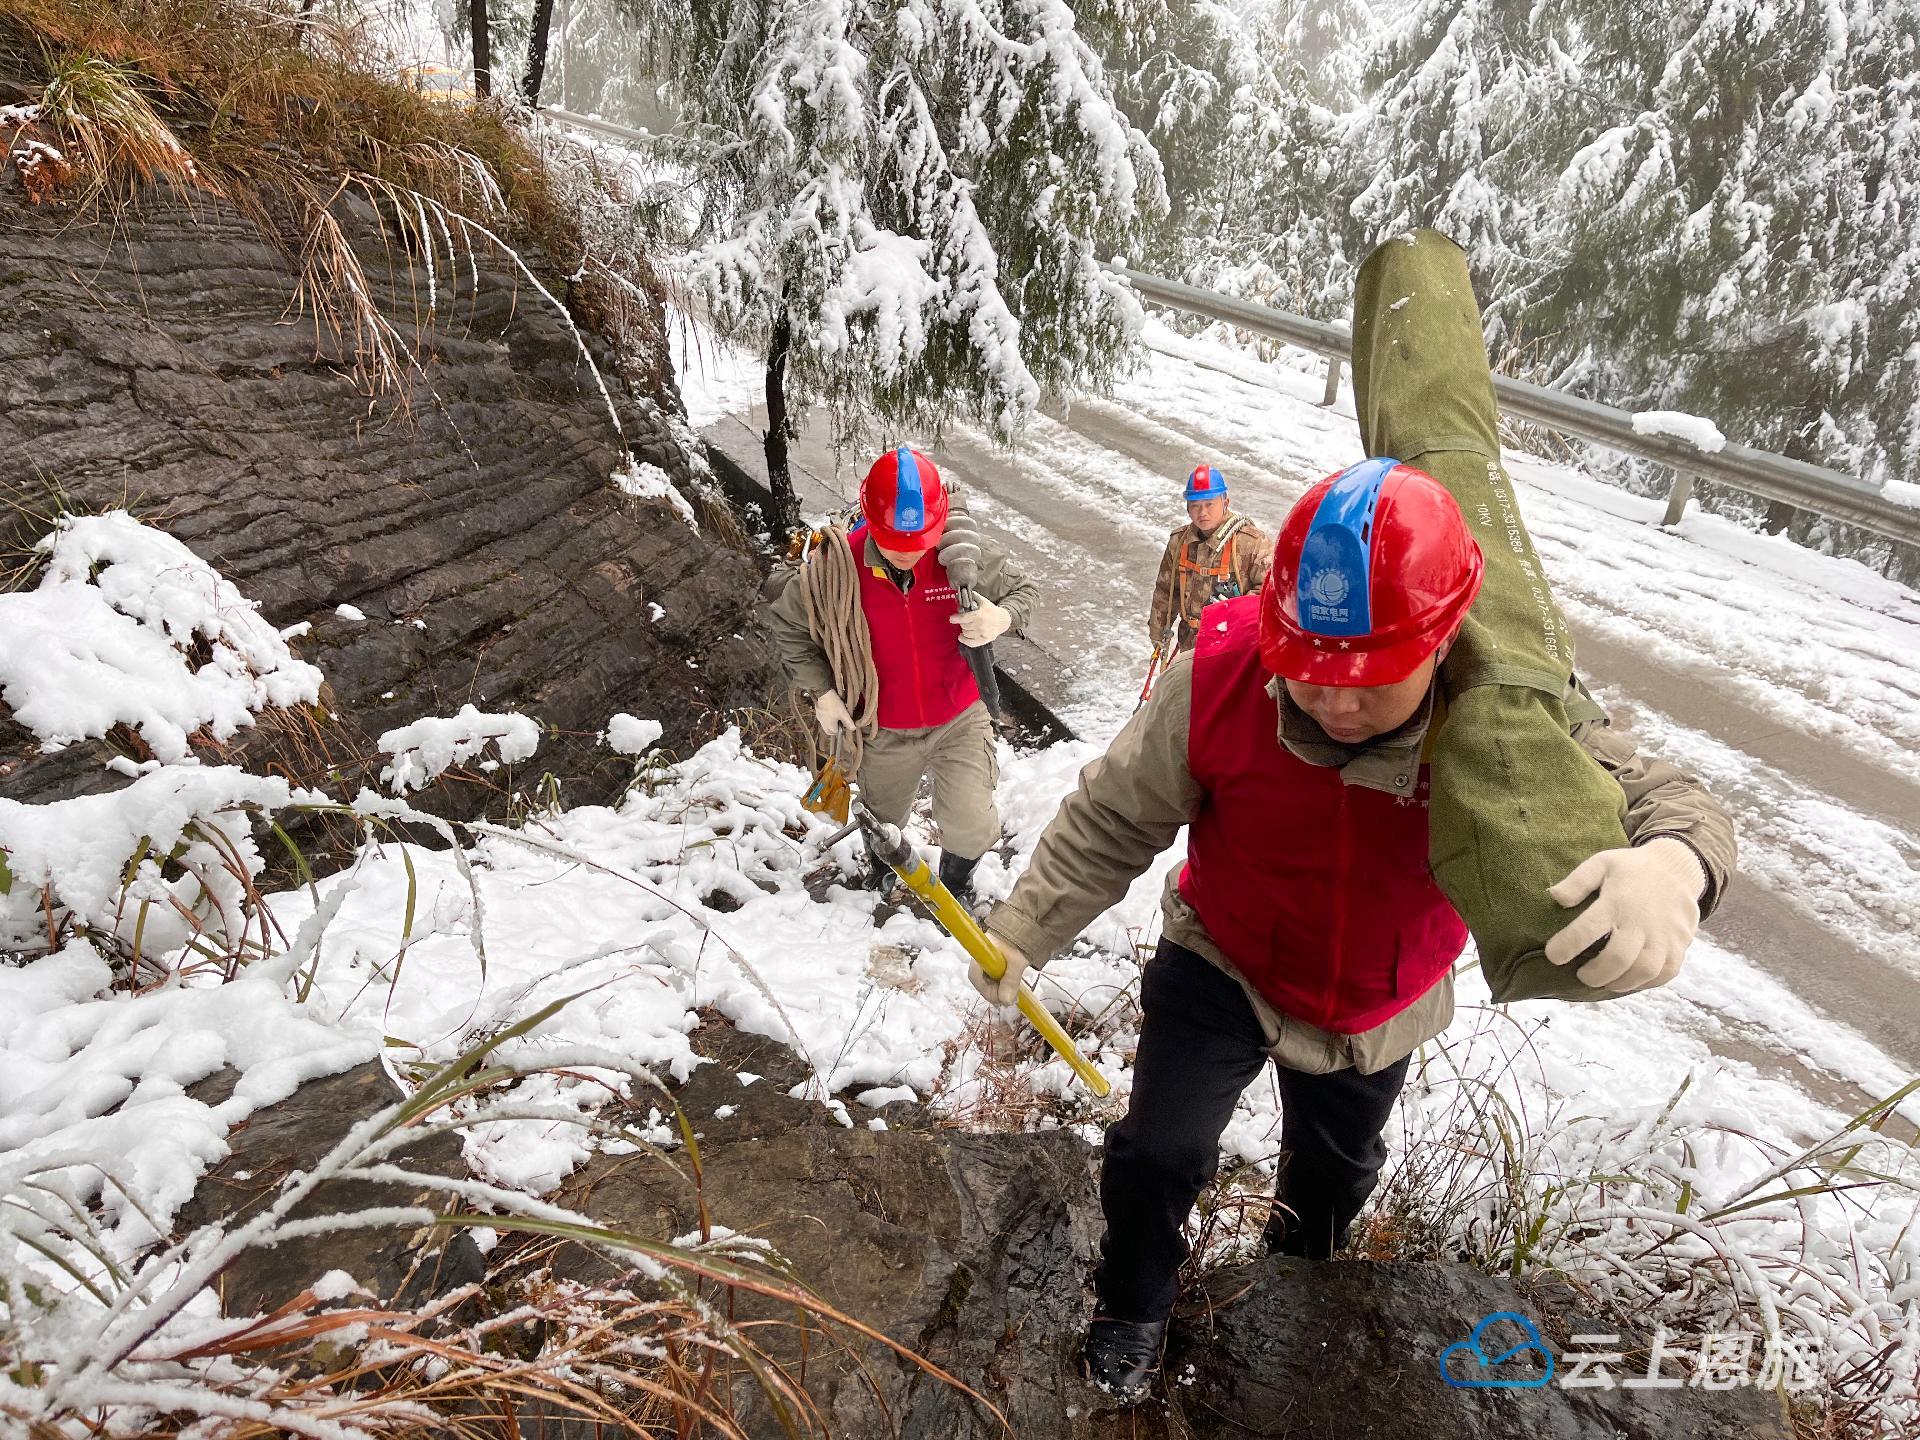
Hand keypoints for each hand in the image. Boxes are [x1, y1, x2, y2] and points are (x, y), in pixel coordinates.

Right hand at [814, 690, 853, 736]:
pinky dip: (827, 718)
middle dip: (834, 729)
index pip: (835, 733)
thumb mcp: (843, 713)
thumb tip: (853, 729)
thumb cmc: (834, 705)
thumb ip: (848, 722)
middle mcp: (823, 724)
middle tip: (840, 722)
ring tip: (836, 716)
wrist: (824, 694)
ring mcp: (819, 718)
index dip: (841, 729)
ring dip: (831, 723)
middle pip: (829, 731)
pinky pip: (823, 719)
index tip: (844, 723)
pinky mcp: (818, 713)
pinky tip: (831, 711)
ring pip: (825, 725)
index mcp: (829, 726)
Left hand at [951, 597, 1010, 646]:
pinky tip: (961, 636)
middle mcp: (980, 625)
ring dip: (964, 630)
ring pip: (966, 634)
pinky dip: (964, 640)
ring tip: (966, 627)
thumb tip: (963, 592)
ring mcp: (982, 634)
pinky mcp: (984, 640)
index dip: (956, 618)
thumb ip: (974, 596)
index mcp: (979, 615)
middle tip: (964, 620)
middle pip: (964, 626)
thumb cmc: (992, 611)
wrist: (1003, 621)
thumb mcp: (984, 601)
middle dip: (962, 623)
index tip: (952, 618)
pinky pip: (970, 643)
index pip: (963, 618)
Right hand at [969, 935, 1029, 1006]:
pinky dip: (1002, 982)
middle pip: (980, 979)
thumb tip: (1006, 1002)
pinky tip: (1012, 986)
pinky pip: (995, 975)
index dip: (985, 990)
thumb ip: (1011, 981)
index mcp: (981, 952)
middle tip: (1008, 999)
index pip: (974, 976)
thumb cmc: (1020, 939)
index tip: (999, 999)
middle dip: (993, 992)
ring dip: (999, 988)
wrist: (1029, 921)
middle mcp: (981, 956)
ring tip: (1013, 994)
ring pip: (988, 978)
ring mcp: (988, 958)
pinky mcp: (996, 959)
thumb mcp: (1017, 962)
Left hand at [1545, 837, 1704, 992]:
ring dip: (1620, 982)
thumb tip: (1554, 897)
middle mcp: (1642, 921)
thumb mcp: (1602, 863)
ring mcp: (1665, 935)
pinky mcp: (1680, 945)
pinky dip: (1646, 983)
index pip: (1587, 929)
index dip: (1566, 946)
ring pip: (1644, 971)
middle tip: (1582, 975)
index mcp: (1617, 900)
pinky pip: (1666, 973)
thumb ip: (1577, 881)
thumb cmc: (1633, 868)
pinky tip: (1630, 979)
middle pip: (1618, 958)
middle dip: (1595, 974)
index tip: (1553, 955)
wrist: (1678, 867)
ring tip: (1605, 981)